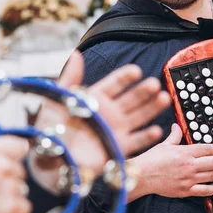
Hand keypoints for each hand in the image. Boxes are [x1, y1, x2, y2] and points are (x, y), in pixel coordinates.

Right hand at [0, 136, 31, 212]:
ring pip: (22, 190)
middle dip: (9, 180)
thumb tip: (22, 146)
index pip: (17, 146)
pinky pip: (25, 206)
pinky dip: (15, 212)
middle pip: (20, 172)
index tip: (18, 156)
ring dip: (11, 197)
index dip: (19, 152)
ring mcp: (7, 187)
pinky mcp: (13, 206)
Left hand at [33, 51, 168, 187]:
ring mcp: (116, 129)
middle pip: (132, 99)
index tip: (136, 71)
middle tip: (154, 84)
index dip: (125, 78)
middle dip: (143, 91)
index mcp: (96, 98)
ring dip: (152, 108)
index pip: (115, 84)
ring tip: (163, 99)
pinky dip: (147, 137)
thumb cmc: (50, 129)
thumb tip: (76, 54)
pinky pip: (137, 141)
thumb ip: (69, 78)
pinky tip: (156, 130)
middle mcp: (110, 113)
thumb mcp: (57, 100)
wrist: (49, 159)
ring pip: (139, 116)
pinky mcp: (118, 147)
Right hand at [129, 124, 212, 199]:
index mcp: (186, 152)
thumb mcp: (164, 145)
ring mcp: (189, 179)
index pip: (209, 149)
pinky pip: (205, 191)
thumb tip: (176, 126)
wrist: (142, 176)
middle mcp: (190, 165)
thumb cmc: (151, 160)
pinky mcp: (186, 191)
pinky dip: (212, 188)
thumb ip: (174, 136)